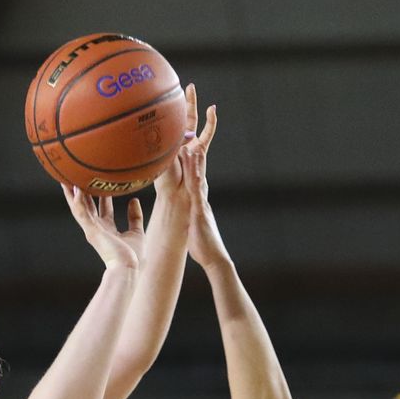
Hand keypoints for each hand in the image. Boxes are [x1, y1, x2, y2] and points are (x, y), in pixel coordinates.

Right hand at [62, 184, 143, 270]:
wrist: (129, 269)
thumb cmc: (133, 257)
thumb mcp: (137, 233)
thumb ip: (135, 217)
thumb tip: (134, 200)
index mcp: (107, 229)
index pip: (102, 208)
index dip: (100, 196)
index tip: (100, 183)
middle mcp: (97, 228)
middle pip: (86, 206)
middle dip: (80, 191)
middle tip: (75, 175)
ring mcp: (92, 230)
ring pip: (79, 208)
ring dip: (72, 193)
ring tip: (66, 177)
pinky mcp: (91, 232)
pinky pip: (83, 214)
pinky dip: (79, 202)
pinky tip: (76, 190)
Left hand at [154, 83, 217, 200]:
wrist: (177, 192)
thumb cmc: (164, 180)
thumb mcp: (157, 157)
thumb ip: (164, 142)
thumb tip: (172, 130)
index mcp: (163, 142)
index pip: (159, 122)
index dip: (156, 111)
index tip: (150, 96)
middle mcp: (176, 141)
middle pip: (176, 116)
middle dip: (175, 101)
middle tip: (172, 85)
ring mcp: (188, 144)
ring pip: (191, 119)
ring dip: (191, 103)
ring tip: (190, 88)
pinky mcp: (200, 149)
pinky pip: (207, 133)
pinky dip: (211, 121)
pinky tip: (213, 109)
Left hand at [181, 144, 231, 269]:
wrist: (214, 258)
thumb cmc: (203, 248)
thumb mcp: (193, 230)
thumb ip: (190, 221)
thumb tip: (185, 220)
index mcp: (198, 205)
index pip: (194, 182)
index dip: (192, 167)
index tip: (188, 152)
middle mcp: (201, 202)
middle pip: (197, 176)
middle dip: (195, 159)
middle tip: (191, 141)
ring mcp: (201, 206)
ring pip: (197, 180)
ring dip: (195, 164)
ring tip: (191, 147)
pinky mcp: (200, 212)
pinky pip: (196, 193)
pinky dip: (195, 180)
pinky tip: (193, 171)